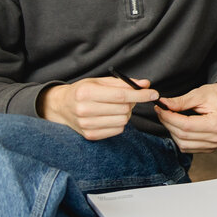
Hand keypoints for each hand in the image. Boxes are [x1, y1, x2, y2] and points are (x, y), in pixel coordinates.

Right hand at [38, 75, 157, 139]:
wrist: (62, 107)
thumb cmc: (83, 91)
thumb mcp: (99, 81)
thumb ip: (123, 83)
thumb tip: (145, 84)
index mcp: (86, 92)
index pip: (121, 95)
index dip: (140, 95)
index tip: (154, 93)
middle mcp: (84, 110)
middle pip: (124, 109)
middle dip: (132, 102)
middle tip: (128, 98)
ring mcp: (86, 125)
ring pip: (123, 121)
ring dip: (126, 113)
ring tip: (116, 107)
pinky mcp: (90, 135)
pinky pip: (118, 130)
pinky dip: (119, 123)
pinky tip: (110, 116)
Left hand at [157, 78, 216, 152]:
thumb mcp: (200, 93)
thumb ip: (181, 101)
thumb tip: (163, 104)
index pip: (186, 125)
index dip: (169, 118)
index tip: (160, 108)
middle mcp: (216, 137)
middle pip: (183, 136)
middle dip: (168, 123)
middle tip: (161, 111)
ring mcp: (213, 145)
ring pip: (182, 144)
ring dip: (172, 131)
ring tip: (169, 118)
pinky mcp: (209, 148)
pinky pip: (187, 148)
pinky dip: (178, 138)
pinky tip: (177, 126)